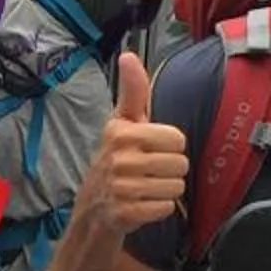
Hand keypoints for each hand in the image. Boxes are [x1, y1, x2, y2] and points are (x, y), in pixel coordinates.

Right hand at [78, 51, 187, 233]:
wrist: (91, 213)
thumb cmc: (113, 164)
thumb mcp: (121, 124)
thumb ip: (133, 91)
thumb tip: (128, 56)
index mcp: (121, 132)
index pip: (177, 138)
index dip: (170, 147)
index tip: (151, 150)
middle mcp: (118, 158)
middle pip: (180, 163)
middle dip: (169, 171)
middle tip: (148, 173)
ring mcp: (120, 187)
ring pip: (175, 187)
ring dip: (165, 191)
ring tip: (145, 189)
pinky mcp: (125, 213)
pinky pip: (166, 208)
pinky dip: (158, 210)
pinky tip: (142, 206)